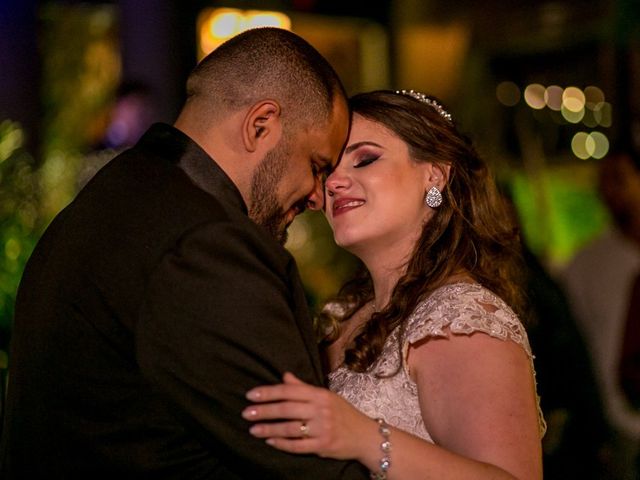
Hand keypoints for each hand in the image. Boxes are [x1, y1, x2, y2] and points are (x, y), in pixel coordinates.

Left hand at [242, 372, 373, 459]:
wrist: (365, 435)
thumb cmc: (343, 413)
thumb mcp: (325, 396)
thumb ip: (303, 388)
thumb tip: (284, 376)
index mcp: (319, 394)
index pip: (289, 391)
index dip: (268, 392)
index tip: (251, 395)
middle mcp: (320, 410)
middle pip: (287, 408)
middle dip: (264, 411)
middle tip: (246, 413)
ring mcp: (322, 428)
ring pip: (290, 428)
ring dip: (269, 429)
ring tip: (253, 429)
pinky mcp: (323, 445)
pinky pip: (297, 445)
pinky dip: (282, 444)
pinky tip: (270, 441)